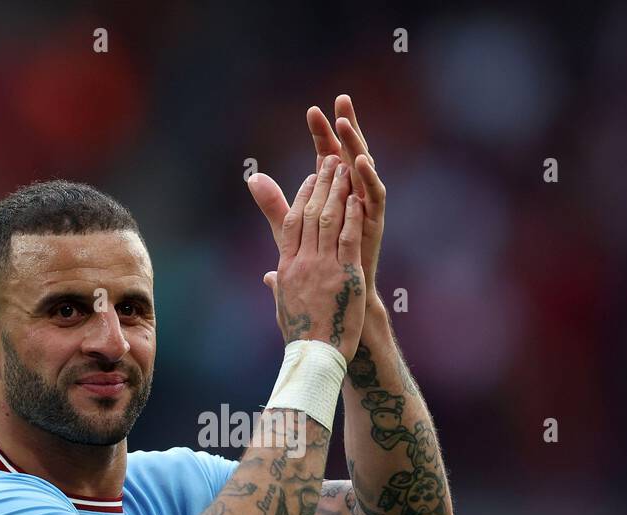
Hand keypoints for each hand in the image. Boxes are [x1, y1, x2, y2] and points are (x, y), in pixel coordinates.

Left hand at [249, 94, 386, 300]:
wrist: (336, 302)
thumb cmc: (317, 269)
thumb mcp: (291, 230)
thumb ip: (275, 204)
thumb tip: (252, 179)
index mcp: (334, 195)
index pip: (326, 156)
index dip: (320, 134)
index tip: (312, 110)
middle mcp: (352, 197)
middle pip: (348, 154)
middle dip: (344, 127)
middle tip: (340, 100)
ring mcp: (365, 209)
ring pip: (363, 170)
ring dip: (356, 145)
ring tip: (346, 123)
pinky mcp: (374, 224)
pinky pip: (374, 196)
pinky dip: (368, 177)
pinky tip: (357, 160)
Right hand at [269, 154, 364, 360]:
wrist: (314, 355)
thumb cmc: (301, 336)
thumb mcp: (283, 306)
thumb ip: (278, 286)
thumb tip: (269, 277)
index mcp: (286, 268)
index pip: (291, 224)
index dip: (301, 197)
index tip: (311, 180)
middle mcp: (302, 262)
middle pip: (308, 214)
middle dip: (321, 184)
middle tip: (331, 161)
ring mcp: (323, 267)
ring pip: (327, 220)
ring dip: (336, 191)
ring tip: (345, 169)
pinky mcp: (344, 274)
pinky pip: (346, 238)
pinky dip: (351, 216)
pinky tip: (356, 198)